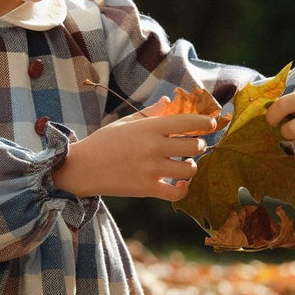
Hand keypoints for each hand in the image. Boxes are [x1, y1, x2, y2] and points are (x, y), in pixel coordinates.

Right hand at [52, 99, 219, 201]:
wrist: (82, 168)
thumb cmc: (104, 142)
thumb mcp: (125, 122)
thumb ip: (150, 113)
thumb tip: (168, 101)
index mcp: (149, 127)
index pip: (187, 121)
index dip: (205, 122)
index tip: (211, 123)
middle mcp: (153, 147)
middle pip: (194, 145)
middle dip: (199, 144)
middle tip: (194, 145)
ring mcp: (151, 169)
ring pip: (189, 169)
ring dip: (191, 165)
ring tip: (184, 163)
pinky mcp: (147, 188)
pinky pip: (176, 192)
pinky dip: (183, 188)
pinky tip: (179, 183)